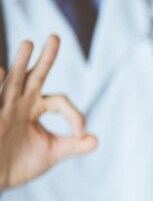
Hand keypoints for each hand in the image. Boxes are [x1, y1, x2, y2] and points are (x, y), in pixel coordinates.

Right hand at [0, 35, 97, 192]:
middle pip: (34, 77)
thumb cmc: (19, 163)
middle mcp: (19, 104)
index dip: (74, 114)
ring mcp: (3, 110)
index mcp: (35, 108)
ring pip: (12, 82)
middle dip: (46, 59)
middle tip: (56, 37)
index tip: (81, 133)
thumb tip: (96, 139)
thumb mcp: (52, 153)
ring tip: (28, 43)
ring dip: (20, 64)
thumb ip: (74, 145)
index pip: (60, 101)